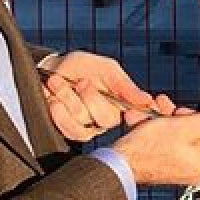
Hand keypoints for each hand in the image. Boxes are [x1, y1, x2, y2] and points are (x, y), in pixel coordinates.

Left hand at [39, 51, 173, 141]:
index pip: (136, 113)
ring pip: (83, 120)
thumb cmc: (83, 66)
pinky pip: (70, 130)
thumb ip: (125, 86)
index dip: (135, 112)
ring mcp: (91, 127)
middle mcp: (108, 118)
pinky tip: (54, 101)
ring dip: (67, 98)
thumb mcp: (106, 69)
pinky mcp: (72, 132)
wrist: (52, 69)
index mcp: (122, 102)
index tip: (123, 103)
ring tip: (58, 82)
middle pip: (106, 119)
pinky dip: (59, 114)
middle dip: (89, 97)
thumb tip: (148, 100)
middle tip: (81, 82)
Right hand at [114, 109, 199, 186]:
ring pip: (187, 137)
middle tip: (178, 113)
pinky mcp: (169, 164)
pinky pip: (173, 143)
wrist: (119, 164)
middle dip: (192, 120)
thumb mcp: (184, 127)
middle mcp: (197, 170)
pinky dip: (164, 130)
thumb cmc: (147, 151)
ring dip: (173, 121)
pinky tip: (150, 120)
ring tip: (158, 112)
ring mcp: (183, 168)